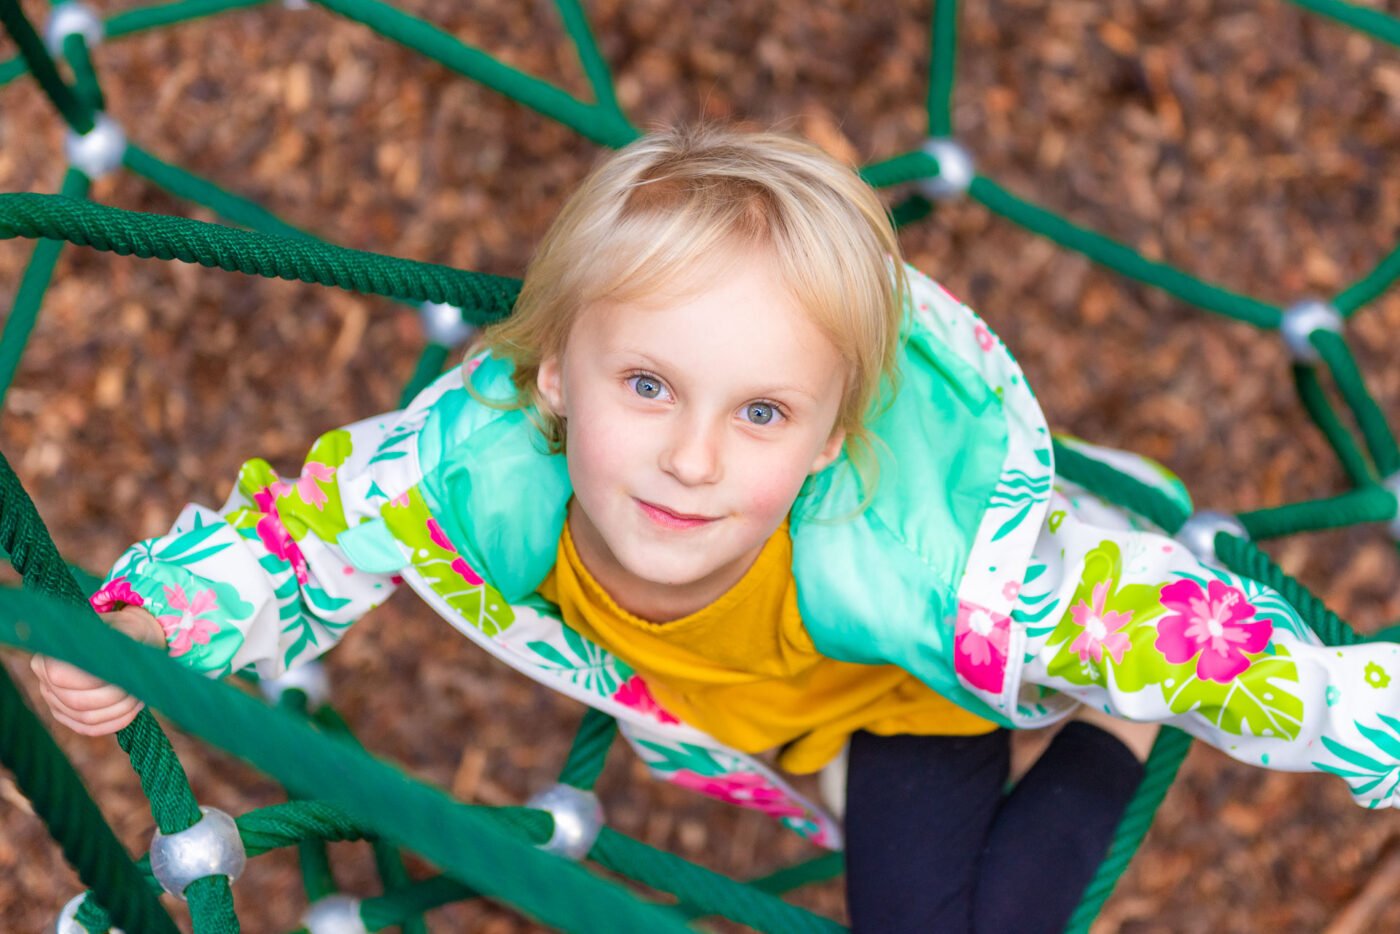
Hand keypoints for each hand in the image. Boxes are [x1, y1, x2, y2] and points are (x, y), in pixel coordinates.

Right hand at [30, 605, 165, 735]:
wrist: (128, 641)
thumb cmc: (126, 633)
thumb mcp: (126, 629)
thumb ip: (120, 640)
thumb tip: (115, 662)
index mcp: (51, 654)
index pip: (64, 677)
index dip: (97, 681)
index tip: (127, 675)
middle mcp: (45, 680)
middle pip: (77, 702)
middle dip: (114, 698)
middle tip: (138, 688)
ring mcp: (54, 701)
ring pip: (86, 719)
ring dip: (119, 711)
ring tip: (139, 696)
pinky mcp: (67, 716)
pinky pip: (90, 729)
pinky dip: (116, 722)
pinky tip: (133, 710)